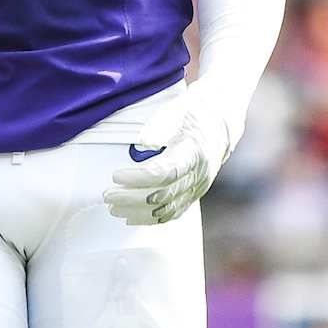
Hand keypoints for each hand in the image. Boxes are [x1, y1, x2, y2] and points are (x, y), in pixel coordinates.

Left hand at [103, 94, 230, 225]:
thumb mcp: (178, 108)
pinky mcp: (193, 196)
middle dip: (132, 198)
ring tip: (112, 207)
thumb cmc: (193, 113)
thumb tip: (142, 142)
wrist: (219, 125)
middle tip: (108, 194)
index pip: (167, 172)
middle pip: (163, 194)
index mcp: (194, 151)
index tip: (117, 176)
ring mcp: (197, 188)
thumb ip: (161, 123)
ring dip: (136, 211)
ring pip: (166, 209)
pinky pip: (172, 213)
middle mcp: (198, 174)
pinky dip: (150, 219)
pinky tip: (130, 216)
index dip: (139, 178)